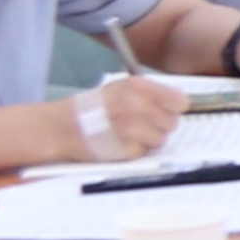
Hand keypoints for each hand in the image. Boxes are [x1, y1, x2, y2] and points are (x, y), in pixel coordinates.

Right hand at [65, 74, 187, 164]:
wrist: (60, 127)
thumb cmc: (92, 107)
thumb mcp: (121, 88)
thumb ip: (151, 93)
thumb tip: (179, 103)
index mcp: (137, 87)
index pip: (179, 101)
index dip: (174, 108)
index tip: (168, 111)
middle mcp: (136, 105)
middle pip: (172, 123)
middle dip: (160, 125)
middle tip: (141, 124)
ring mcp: (131, 128)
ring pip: (160, 139)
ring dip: (148, 139)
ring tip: (128, 134)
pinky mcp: (124, 149)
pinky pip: (143, 152)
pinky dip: (134, 151)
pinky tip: (119, 143)